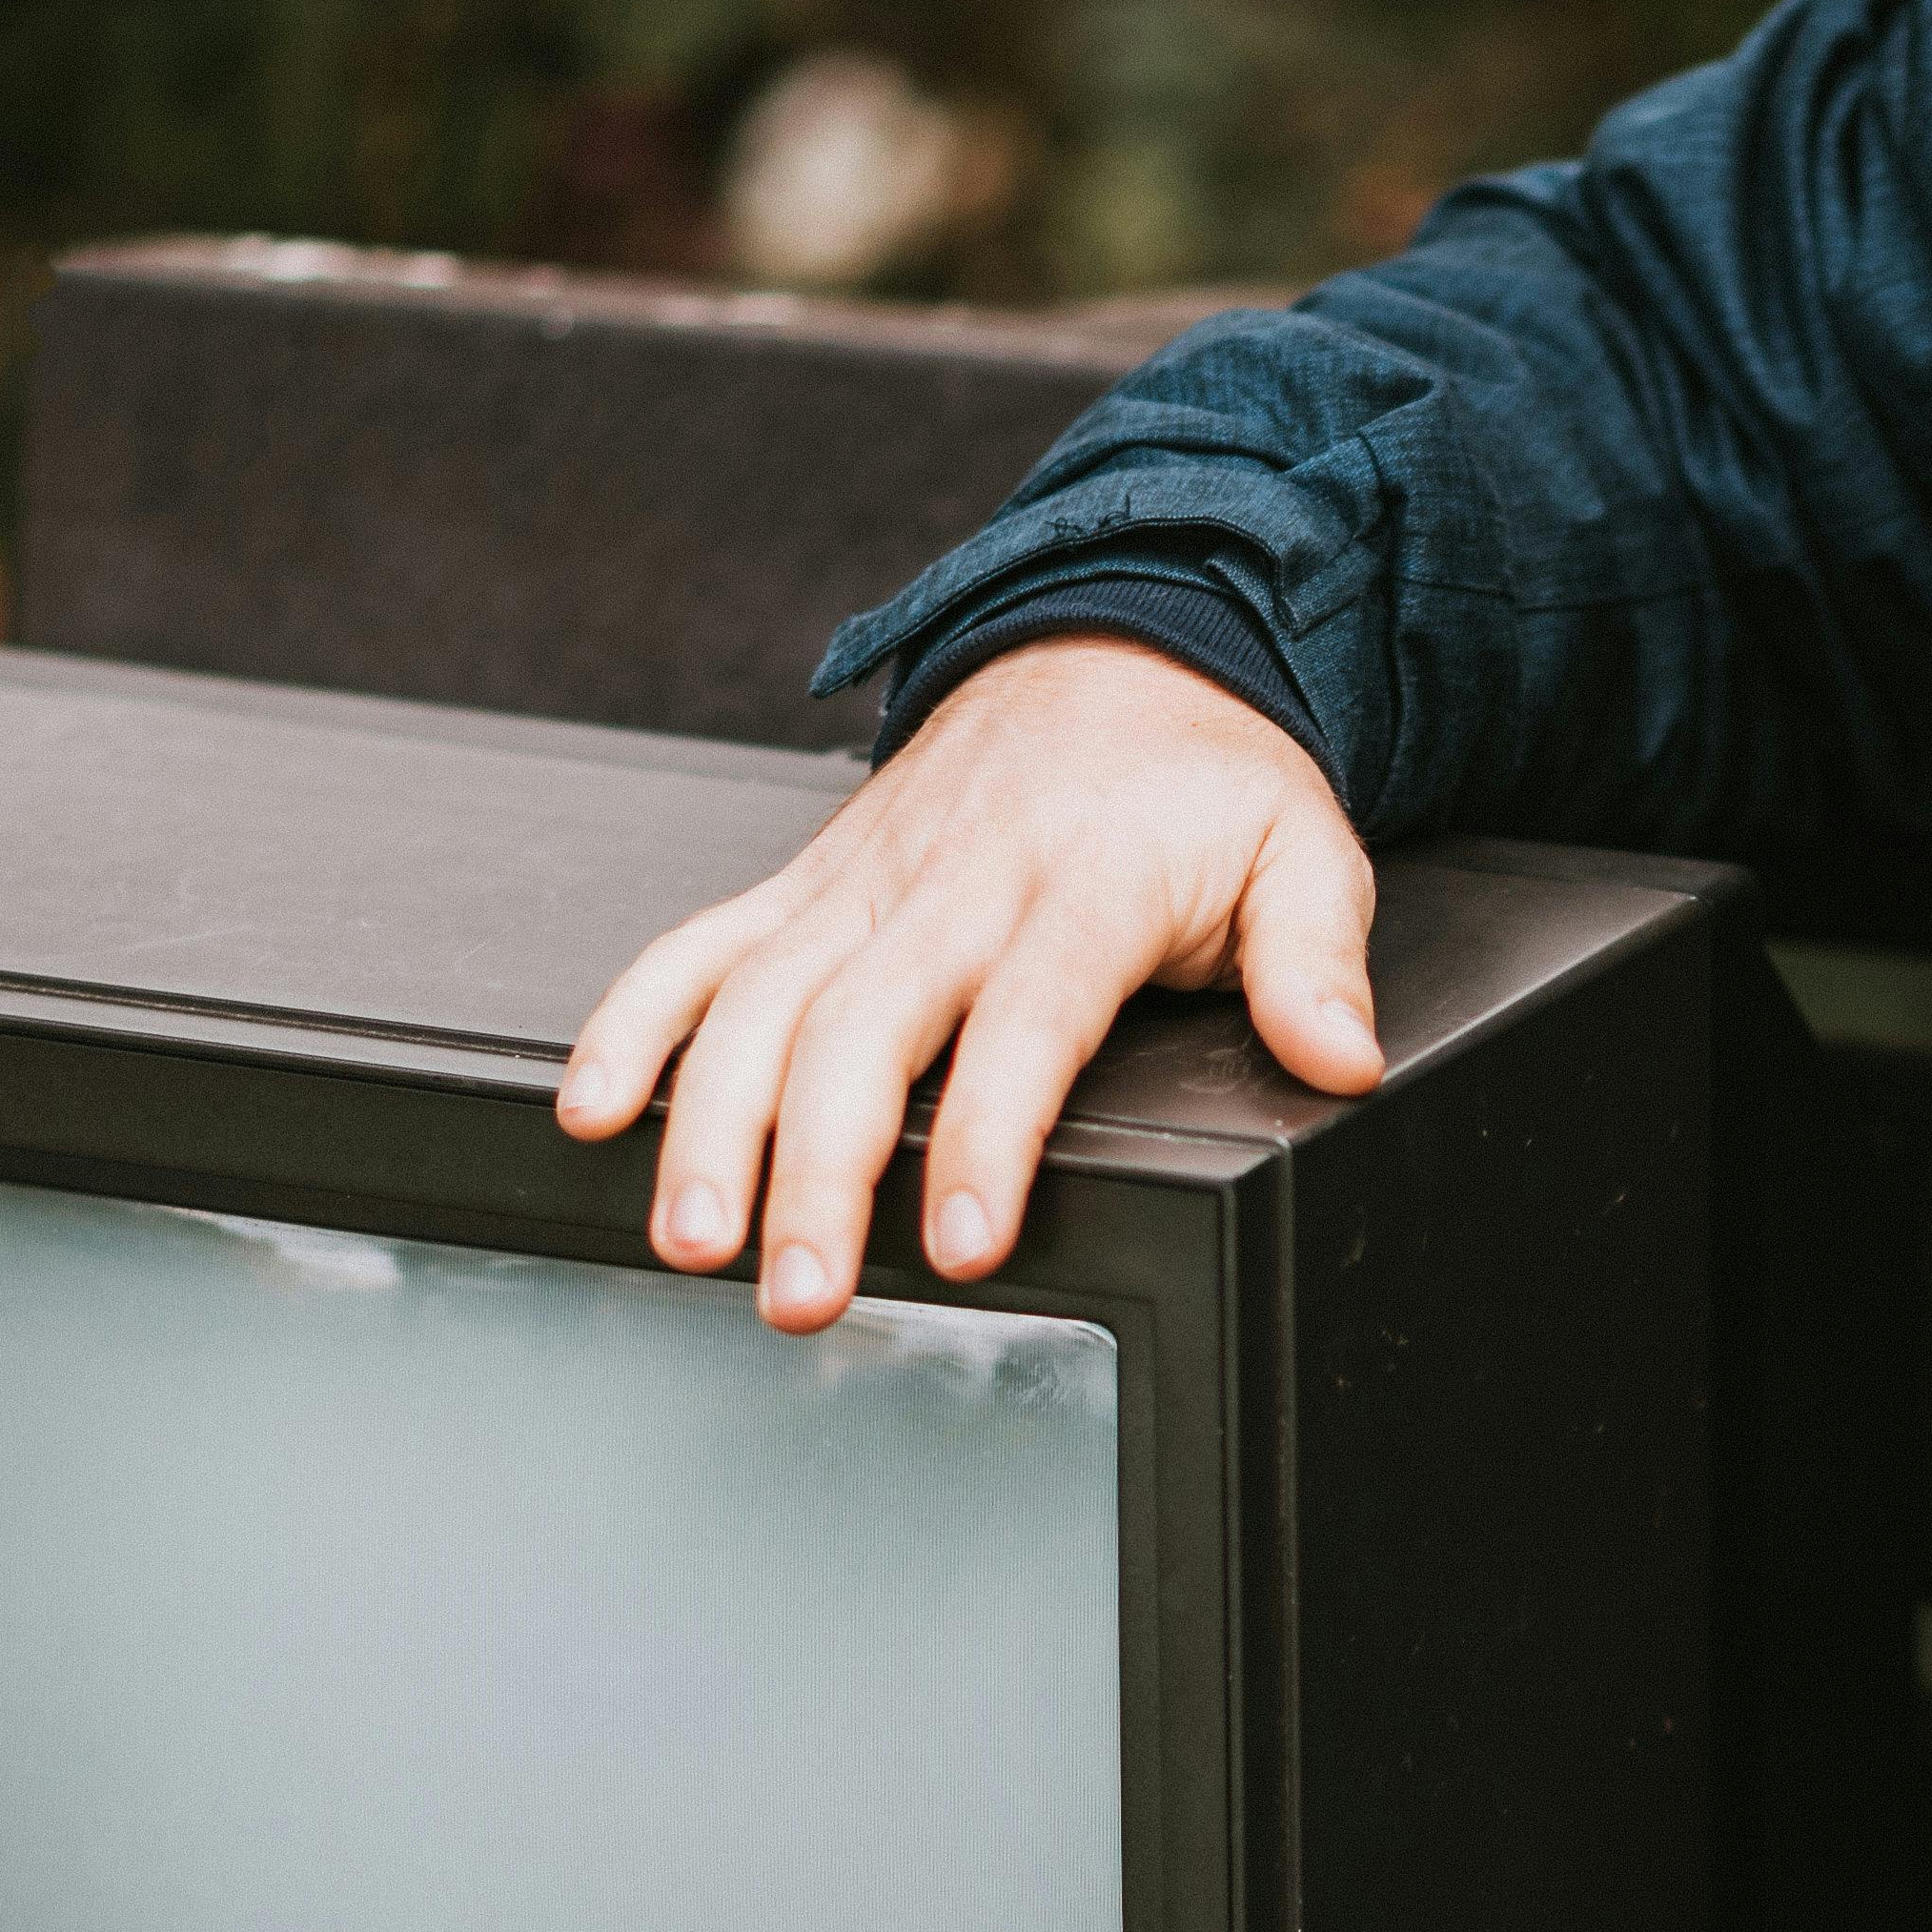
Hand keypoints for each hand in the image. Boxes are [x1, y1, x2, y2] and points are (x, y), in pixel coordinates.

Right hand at [555, 633, 1379, 1325]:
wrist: (1122, 640)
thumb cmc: (1210, 778)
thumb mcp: (1303, 849)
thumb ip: (1315, 961)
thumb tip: (1339, 1058)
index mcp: (1082, 879)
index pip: (1028, 1021)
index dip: (993, 1138)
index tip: (964, 1244)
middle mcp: (955, 879)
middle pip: (864, 1030)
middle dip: (817, 1170)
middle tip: (799, 1291)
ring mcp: (866, 881)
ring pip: (760, 1002)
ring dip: (708, 1124)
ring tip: (689, 1239)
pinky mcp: (809, 884)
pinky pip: (698, 948)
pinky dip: (632, 1025)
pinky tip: (591, 1115)